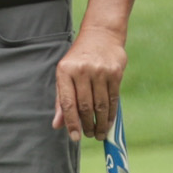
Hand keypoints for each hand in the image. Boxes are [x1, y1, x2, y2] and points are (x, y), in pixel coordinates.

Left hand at [53, 21, 127, 138]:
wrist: (101, 34)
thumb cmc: (79, 58)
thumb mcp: (64, 74)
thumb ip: (61, 100)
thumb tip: (57, 125)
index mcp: (65, 71)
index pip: (68, 103)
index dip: (71, 123)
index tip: (75, 137)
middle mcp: (82, 71)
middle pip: (85, 106)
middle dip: (87, 125)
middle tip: (89, 135)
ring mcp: (100, 71)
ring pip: (100, 105)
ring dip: (100, 124)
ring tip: (98, 134)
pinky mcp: (115, 73)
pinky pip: (113, 99)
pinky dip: (111, 114)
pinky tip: (108, 123)